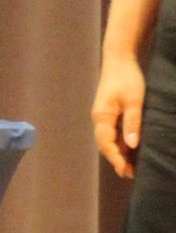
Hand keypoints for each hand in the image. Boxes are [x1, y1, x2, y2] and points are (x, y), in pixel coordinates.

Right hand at [93, 49, 146, 178]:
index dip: (116, 159)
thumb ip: (132, 123)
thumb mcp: (134, 101)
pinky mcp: (109, 111)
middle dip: (116, 160)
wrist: (119, 59)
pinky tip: (131, 148)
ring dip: (118, 153)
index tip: (126, 172)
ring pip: (108, 140)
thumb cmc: (127, 78)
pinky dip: (120, 143)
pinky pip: (112, 132)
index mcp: (102, 117)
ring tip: (132, 165)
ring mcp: (103, 115)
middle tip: (131, 174)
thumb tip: (132, 146)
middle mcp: (99, 118)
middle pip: (105, 145)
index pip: (107, 144)